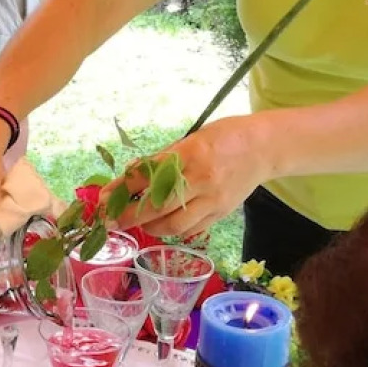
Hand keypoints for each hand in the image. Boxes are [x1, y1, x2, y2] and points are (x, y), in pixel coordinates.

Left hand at [111, 116, 269, 238]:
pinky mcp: (221, 214)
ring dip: (151, 227)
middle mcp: (201, 179)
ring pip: (174, 225)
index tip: (103, 198)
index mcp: (190, 154)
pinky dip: (173, 230)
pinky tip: (164, 224)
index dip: (121, 189)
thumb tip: (132, 176)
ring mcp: (213, 200)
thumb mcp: (191, 139)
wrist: (264, 148)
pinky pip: (191, 230)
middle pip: (157, 206)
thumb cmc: (224, 137)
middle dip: (129, 216)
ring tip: (140, 223)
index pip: (147, 175)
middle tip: (110, 222)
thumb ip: (164, 159)